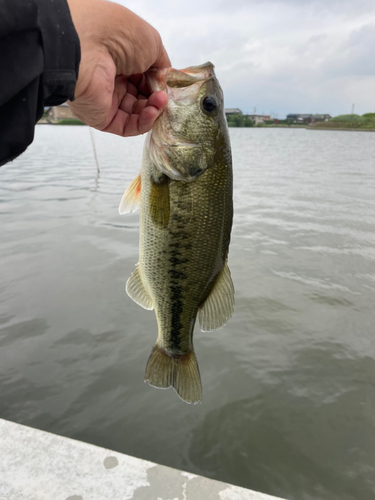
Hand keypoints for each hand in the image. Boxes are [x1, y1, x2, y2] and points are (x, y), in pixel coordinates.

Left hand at [66, 0, 169, 135]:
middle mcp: (112, 80)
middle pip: (141, 97)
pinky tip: (152, 111)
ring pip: (137, 113)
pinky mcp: (102, 118)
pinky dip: (144, 122)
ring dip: (154, 109)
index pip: (144, 77)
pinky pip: (127, 126)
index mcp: (120, 59)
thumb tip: (165, 79)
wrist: (89, 48)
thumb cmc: (119, 37)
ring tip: (160, 102)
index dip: (158, 83)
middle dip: (157, 98)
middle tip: (165, 95)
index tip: (169, 85)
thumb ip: (162, 63)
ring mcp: (107, 100)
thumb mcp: (151, 43)